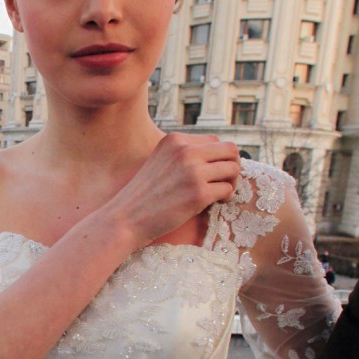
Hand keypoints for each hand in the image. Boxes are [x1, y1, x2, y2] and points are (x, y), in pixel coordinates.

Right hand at [111, 134, 240, 249]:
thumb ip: (183, 154)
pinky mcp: (198, 194)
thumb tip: (218, 156)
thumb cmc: (145, 194)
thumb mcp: (160, 161)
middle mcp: (185, 151)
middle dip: (231, 166)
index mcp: (175, 140)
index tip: (212, 173)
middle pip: (230, 150)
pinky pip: (227, 189)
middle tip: (223, 182)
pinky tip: (212, 203)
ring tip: (218, 193)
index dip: (218, 158)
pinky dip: (224, 197)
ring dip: (231, 182)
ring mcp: (193, 172)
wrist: (126, 218)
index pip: (215, 140)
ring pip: (233, 168)